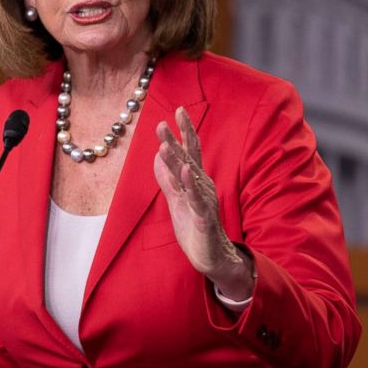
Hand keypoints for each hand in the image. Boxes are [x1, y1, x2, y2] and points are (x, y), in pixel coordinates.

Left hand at [154, 107, 253, 300]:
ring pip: (190, 176)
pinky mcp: (204, 217)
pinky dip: (190, 185)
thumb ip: (167, 179)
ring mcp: (204, 200)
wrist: (211, 258)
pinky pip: (196, 198)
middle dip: (176, 140)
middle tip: (163, 122)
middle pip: (188, 158)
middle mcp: (202, 186)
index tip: (177, 110)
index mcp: (195, 181)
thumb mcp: (176, 200)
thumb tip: (156, 156)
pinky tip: (184, 172)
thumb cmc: (194, 228)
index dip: (184, 131)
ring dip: (179, 159)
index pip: (189, 151)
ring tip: (166, 143)